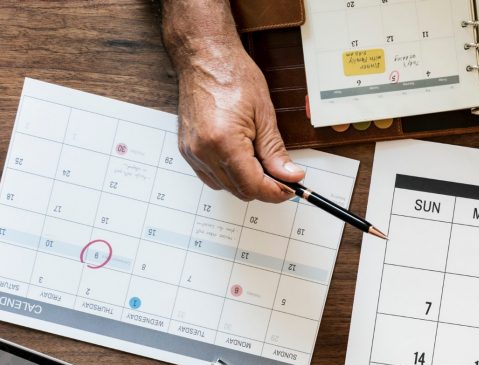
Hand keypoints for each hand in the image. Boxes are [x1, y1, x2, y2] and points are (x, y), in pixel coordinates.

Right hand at [161, 0, 299, 202]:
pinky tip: (242, 160)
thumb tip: (290, 176)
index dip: (276, 192)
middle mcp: (203, 151)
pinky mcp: (187, 150)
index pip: (253, 186)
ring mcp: (192, 152)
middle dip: (264, 188)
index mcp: (224, 142)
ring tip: (261, 162)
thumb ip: (276, 152)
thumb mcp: (264, 114)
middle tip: (282, 175)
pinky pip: (210, 177)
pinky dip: (229, 175)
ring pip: (224, 187)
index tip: (290, 188)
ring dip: (246, 182)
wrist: (204, 58)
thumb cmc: (232, 76)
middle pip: (239, 190)